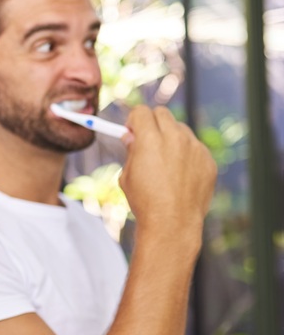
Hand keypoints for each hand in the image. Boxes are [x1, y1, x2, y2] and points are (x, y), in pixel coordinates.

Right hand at [119, 105, 215, 246]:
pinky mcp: (208, 160)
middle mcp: (175, 138)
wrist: (172, 223)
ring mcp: (195, 148)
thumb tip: (131, 137)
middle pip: (162, 114)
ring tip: (164, 164)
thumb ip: (131, 152)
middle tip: (146, 141)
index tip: (131, 131)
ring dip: (171, 138)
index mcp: (150, 139)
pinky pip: (195, 148)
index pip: (141, 111)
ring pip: (181, 130)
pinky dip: (186, 155)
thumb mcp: (127, 175)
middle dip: (152, 123)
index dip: (133, 120)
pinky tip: (179, 177)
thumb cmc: (145, 201)